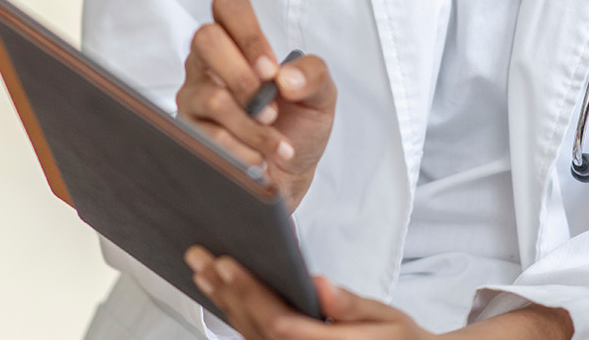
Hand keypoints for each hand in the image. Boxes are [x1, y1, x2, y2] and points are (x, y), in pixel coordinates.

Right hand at [175, 0, 335, 206]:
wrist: (288, 178)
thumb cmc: (299, 128)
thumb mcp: (321, 97)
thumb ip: (313, 75)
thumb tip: (284, 77)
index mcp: (239, 44)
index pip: (228, 5)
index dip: (247, 31)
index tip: (270, 68)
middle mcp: (210, 64)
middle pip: (206, 39)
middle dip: (245, 78)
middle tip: (270, 107)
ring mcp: (195, 95)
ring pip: (213, 97)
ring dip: (253, 127)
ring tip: (276, 143)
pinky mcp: (189, 130)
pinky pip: (210, 136)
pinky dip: (245, 151)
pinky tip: (259, 159)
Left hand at [183, 247, 573, 339]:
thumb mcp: (386, 319)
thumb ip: (352, 305)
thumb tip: (321, 286)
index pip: (279, 322)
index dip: (250, 293)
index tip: (229, 263)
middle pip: (256, 327)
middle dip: (227, 290)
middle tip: (202, 257)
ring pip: (250, 334)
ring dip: (223, 301)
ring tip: (202, 269)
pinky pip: (256, 337)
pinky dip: (236, 313)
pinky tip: (221, 292)